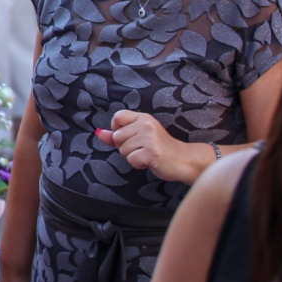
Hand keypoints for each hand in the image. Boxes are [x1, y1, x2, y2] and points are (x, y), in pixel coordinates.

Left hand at [95, 109, 209, 182]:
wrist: (183, 160)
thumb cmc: (159, 148)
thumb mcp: (138, 136)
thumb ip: (117, 134)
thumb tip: (98, 133)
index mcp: (143, 118)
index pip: (118, 117)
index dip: (117, 129)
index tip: (129, 136)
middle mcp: (146, 125)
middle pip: (116, 137)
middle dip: (125, 147)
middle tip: (142, 149)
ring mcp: (150, 138)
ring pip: (122, 150)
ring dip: (132, 156)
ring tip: (147, 155)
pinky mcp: (152, 152)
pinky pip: (131, 160)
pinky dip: (138, 164)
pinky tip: (149, 161)